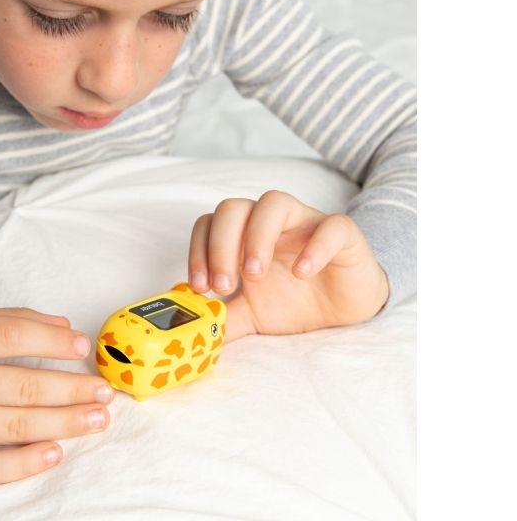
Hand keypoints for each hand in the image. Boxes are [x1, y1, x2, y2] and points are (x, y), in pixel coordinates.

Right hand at [0, 307, 113, 485]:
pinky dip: (24, 464)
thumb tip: (66, 328)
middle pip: (22, 387)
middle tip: (104, 392)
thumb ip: (12, 320)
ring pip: (14, 427)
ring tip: (97, 418)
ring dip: (63, 424)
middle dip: (72, 390)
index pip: (11, 336)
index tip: (83, 346)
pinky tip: (55, 453)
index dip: (53, 342)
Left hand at [188, 191, 388, 340]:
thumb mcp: (251, 316)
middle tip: (225, 285)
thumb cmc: (296, 303)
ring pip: (274, 202)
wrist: (345, 311)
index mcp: (243, 236)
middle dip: (220, 246)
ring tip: (254, 275)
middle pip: (233, 207)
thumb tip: (189, 334)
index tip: (200, 288)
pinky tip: (302, 273)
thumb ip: (222, 320)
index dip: (198, 251)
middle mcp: (269, 222)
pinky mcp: (342, 233)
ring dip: (257, 237)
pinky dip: (313, 247)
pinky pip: (329, 225)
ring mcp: (305, 222)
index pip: (209, 224)